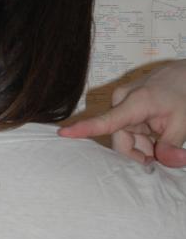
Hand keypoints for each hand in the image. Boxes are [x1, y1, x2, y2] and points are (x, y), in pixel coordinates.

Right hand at [58, 59, 185, 166]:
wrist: (183, 75)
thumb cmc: (182, 92)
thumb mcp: (182, 123)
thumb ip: (171, 146)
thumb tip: (166, 163)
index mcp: (135, 103)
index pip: (106, 122)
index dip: (84, 129)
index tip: (64, 133)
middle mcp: (122, 103)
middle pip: (120, 143)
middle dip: (140, 154)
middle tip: (160, 157)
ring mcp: (122, 106)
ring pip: (124, 141)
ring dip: (142, 148)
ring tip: (160, 142)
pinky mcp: (124, 110)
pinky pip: (127, 135)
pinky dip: (141, 141)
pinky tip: (154, 137)